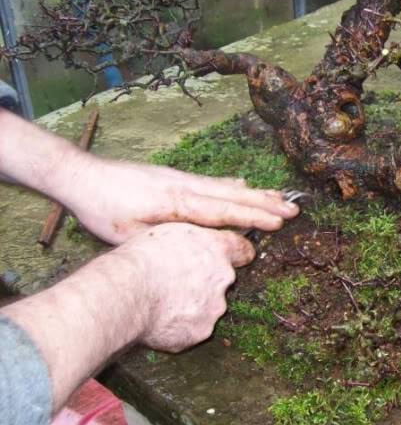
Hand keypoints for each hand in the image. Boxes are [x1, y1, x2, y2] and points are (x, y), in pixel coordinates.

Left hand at [60, 153, 298, 243]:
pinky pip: (212, 182)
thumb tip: (200, 248)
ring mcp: (181, 178)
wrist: (81, 176)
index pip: (224, 212)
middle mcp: (185, 186)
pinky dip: (233, 185)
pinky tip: (244, 184)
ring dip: (255, 193)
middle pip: (233, 196)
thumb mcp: (132, 236)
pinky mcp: (175, 176)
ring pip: (226, 187)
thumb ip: (169, 241)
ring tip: (281, 197)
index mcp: (177, 203)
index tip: (279, 223)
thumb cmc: (103, 211)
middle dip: (266, 204)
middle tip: (295, 209)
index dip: (253, 218)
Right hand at [116, 223, 254, 351]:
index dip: (238, 254)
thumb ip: (194, 240)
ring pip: (207, 308)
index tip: (237, 257)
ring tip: (159, 303)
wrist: (126, 293)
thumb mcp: (169, 232)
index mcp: (217, 249)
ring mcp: (214, 308)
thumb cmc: (140, 258)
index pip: (243, 250)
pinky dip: (178, 328)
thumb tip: (197, 244)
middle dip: (204, 283)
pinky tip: (157, 320)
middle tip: (173, 284)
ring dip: (191, 307)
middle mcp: (223, 279)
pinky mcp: (200, 332)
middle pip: (221, 282)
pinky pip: (192, 330)